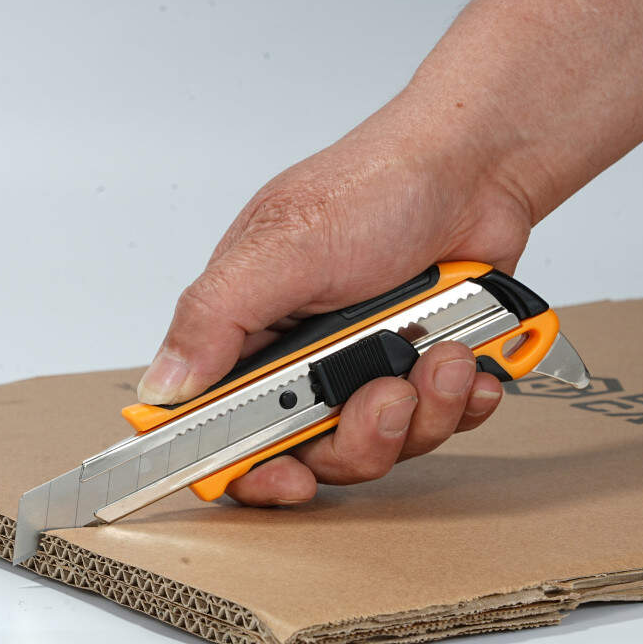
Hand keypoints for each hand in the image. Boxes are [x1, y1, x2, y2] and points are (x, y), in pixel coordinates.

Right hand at [135, 92, 533, 504]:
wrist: (477, 166)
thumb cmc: (379, 184)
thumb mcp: (284, 246)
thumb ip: (217, 315)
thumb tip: (165, 382)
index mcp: (252, 329)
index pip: (225, 426)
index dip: (250, 466)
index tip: (286, 478)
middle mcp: (305, 356)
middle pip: (313, 451)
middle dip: (359, 436)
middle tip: (389, 394)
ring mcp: (366, 365)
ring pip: (382, 443)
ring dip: (422, 411)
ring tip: (441, 356)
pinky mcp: (420, 369)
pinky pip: (438, 424)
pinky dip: (459, 402)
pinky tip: (467, 364)